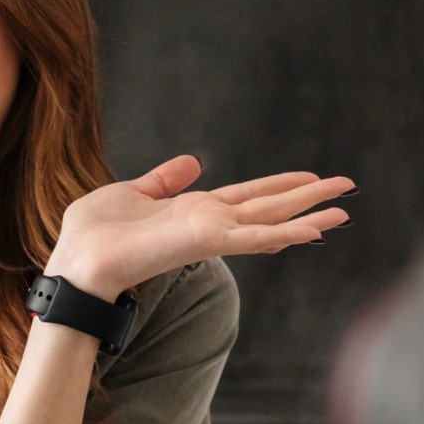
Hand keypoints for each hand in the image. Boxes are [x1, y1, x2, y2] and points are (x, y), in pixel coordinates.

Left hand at [43, 155, 350, 300]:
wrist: (76, 262)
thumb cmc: (93, 235)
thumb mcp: (132, 192)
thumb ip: (164, 179)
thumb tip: (193, 161)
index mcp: (194, 211)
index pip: (247, 196)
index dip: (279, 186)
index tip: (309, 178)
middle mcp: (208, 223)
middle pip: (269, 206)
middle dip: (308, 197)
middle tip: (347, 187)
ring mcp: (209, 235)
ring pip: (270, 222)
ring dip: (309, 215)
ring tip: (344, 210)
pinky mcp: (204, 243)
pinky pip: (252, 238)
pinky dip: (283, 235)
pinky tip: (312, 230)